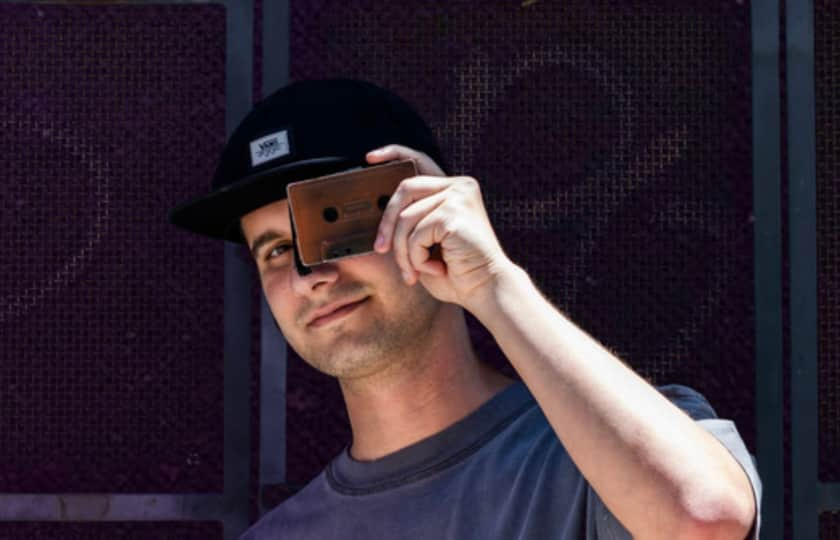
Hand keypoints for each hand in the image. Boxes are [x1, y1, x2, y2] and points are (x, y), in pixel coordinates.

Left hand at [367, 144, 514, 309]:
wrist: (486, 289)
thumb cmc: (458, 271)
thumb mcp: (428, 241)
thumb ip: (411, 222)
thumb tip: (380, 218)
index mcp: (454, 189)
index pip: (420, 160)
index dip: (393, 154)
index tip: (370, 158)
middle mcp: (459, 186)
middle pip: (404, 189)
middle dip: (387, 223)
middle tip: (381, 248)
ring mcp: (458, 197)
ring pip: (406, 218)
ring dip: (403, 252)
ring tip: (413, 272)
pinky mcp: (453, 213)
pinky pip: (416, 234)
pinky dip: (417, 258)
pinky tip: (436, 268)